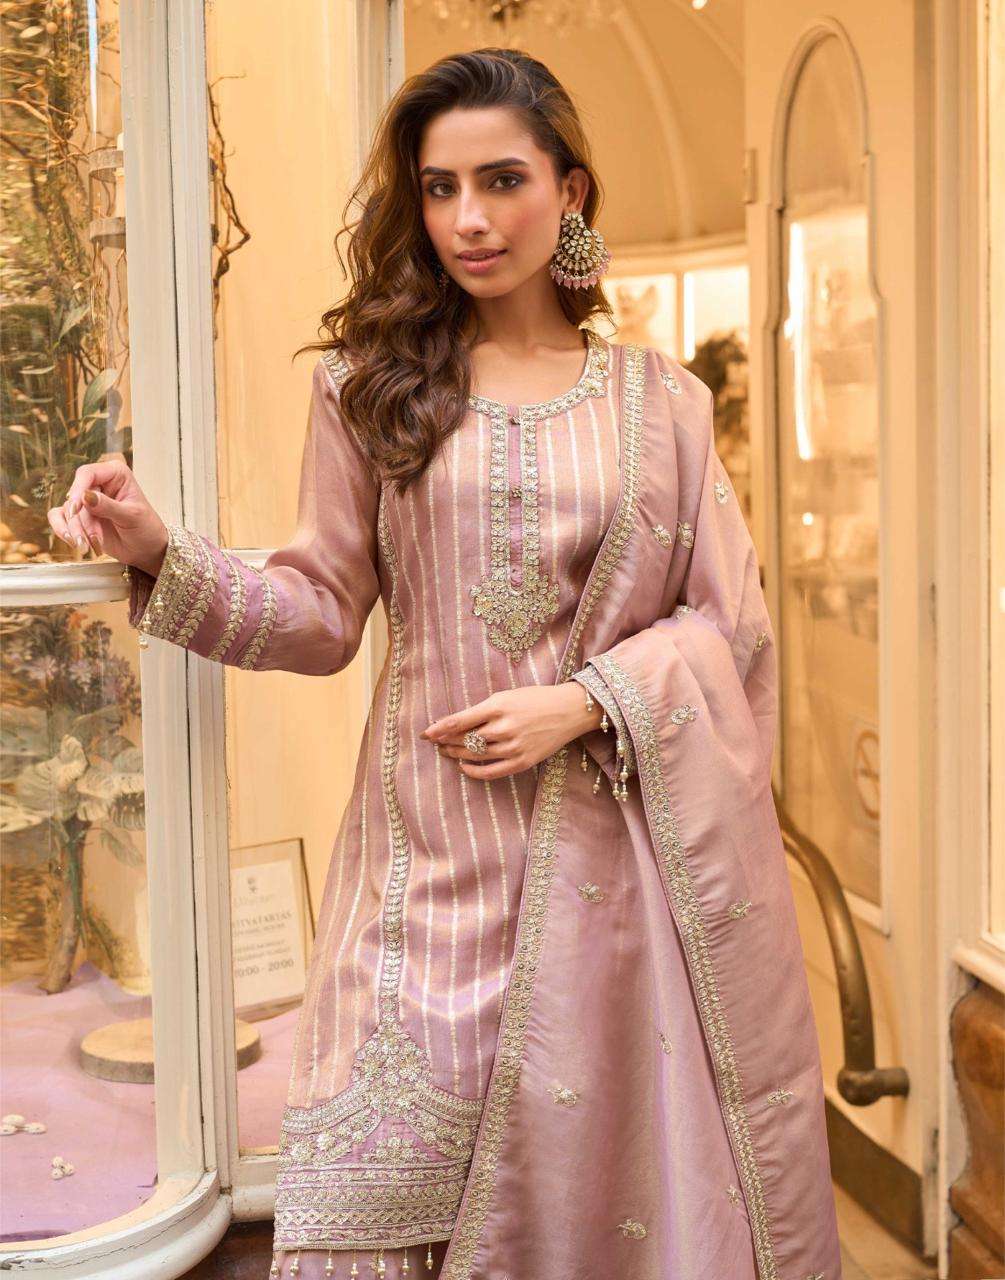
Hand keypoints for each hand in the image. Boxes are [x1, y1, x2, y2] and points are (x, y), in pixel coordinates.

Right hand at [46, 457, 169, 576]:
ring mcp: (87, 500)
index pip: (88, 474)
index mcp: (115, 474)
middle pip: (75, 496)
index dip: (78, 489)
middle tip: (90, 539)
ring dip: (75, 530)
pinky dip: (63, 531)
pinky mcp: (79, 516)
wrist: (146, 550)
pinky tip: (74, 543)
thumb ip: (109, 506)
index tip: (76, 509)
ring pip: (67, 510)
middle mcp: (99, 483)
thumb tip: (86, 496)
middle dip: (81, 521)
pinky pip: (59, 518)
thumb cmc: (146, 529)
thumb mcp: (131, 516)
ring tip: (87, 547)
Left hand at [420, 682, 601, 780]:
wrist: (568, 711)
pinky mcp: (522, 762)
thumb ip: (483, 710)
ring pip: (475, 755)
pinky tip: (464, 767)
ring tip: (447, 752)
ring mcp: (514, 746)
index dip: (439, 728)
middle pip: (465, 740)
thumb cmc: (535, 699)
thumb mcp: (506, 696)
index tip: (425, 733)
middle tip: (435, 743)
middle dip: (446, 742)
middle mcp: (504, 727)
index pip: (460, 720)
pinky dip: (474, 771)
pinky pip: (491, 772)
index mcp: (498, 706)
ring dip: (457, 755)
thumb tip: (456, 724)